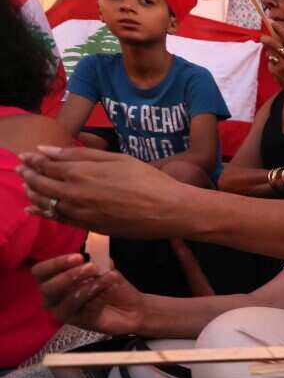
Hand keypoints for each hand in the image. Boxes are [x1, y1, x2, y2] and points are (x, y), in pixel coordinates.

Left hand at [18, 146, 193, 237]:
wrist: (169, 211)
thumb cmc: (148, 180)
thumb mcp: (116, 159)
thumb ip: (79, 154)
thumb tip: (45, 150)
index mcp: (81, 172)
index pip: (46, 164)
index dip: (33, 159)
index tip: (26, 155)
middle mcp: (75, 194)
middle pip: (41, 184)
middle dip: (28, 174)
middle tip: (21, 168)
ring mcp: (81, 213)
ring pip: (46, 203)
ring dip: (33, 193)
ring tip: (27, 186)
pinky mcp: (90, 227)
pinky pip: (59, 219)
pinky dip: (44, 212)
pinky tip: (35, 209)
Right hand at [32, 254, 144, 335]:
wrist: (132, 308)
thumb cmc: (110, 284)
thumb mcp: (104, 268)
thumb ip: (96, 259)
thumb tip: (94, 250)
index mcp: (52, 280)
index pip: (40, 271)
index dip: (56, 263)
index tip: (79, 257)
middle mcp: (52, 298)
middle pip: (48, 287)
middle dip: (70, 275)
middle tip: (92, 268)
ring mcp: (64, 312)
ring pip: (69, 299)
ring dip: (91, 286)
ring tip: (110, 277)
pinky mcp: (78, 323)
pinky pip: (86, 309)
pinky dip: (100, 297)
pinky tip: (111, 288)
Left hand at [264, 22, 283, 105]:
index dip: (280, 30)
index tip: (273, 24)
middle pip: (275, 45)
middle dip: (267, 40)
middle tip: (262, 38)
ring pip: (271, 55)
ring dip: (268, 52)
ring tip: (269, 52)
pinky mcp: (279, 75)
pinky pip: (271, 66)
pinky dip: (272, 65)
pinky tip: (275, 67)